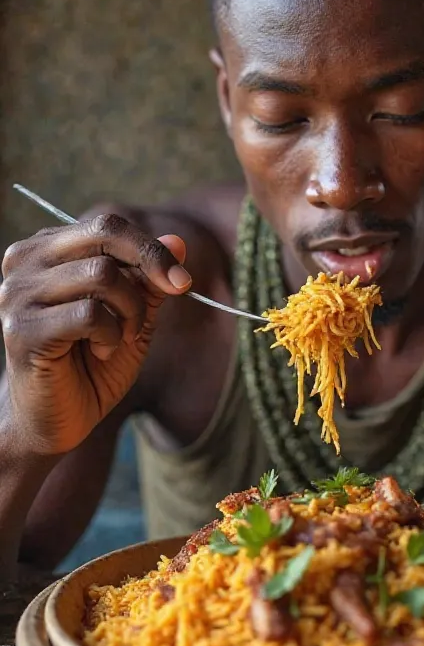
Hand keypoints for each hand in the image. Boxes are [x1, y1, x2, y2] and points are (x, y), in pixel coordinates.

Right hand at [0, 212, 191, 455]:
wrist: (58, 420)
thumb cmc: (93, 364)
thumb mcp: (133, 316)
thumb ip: (150, 280)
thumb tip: (178, 241)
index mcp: (48, 249)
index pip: (107, 225)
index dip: (152, 248)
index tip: (183, 282)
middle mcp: (25, 261)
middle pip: (104, 234)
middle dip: (150, 266)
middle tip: (172, 295)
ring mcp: (18, 293)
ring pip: (102, 274)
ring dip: (129, 310)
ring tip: (121, 337)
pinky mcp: (21, 329)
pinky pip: (89, 314)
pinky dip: (110, 335)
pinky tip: (100, 351)